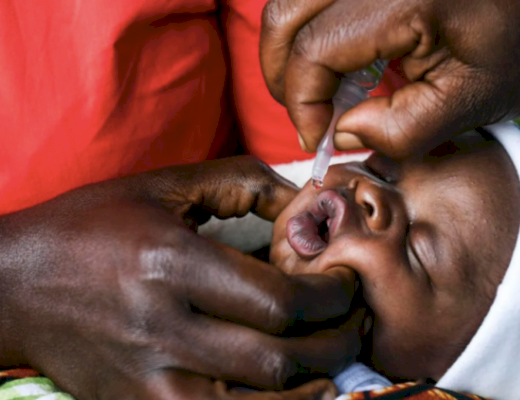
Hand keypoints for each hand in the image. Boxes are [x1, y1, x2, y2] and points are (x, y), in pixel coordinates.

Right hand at [0, 156, 362, 399]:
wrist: (16, 285)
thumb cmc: (90, 228)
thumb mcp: (161, 187)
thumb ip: (238, 184)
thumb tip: (302, 198)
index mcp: (172, 264)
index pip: (278, 299)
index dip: (330, 296)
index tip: (345, 283)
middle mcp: (163, 328)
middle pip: (279, 356)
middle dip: (337, 340)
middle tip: (356, 318)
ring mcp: (150, 379)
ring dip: (316, 384)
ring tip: (339, 355)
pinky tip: (296, 392)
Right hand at [260, 0, 519, 155]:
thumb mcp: (469, 103)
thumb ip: (398, 130)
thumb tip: (341, 133)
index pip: (313, 51)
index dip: (303, 104)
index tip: (317, 138)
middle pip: (284, 15)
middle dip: (284, 75)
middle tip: (310, 116)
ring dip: (295, 50)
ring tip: (325, 91)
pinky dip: (314, 30)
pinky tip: (344, 60)